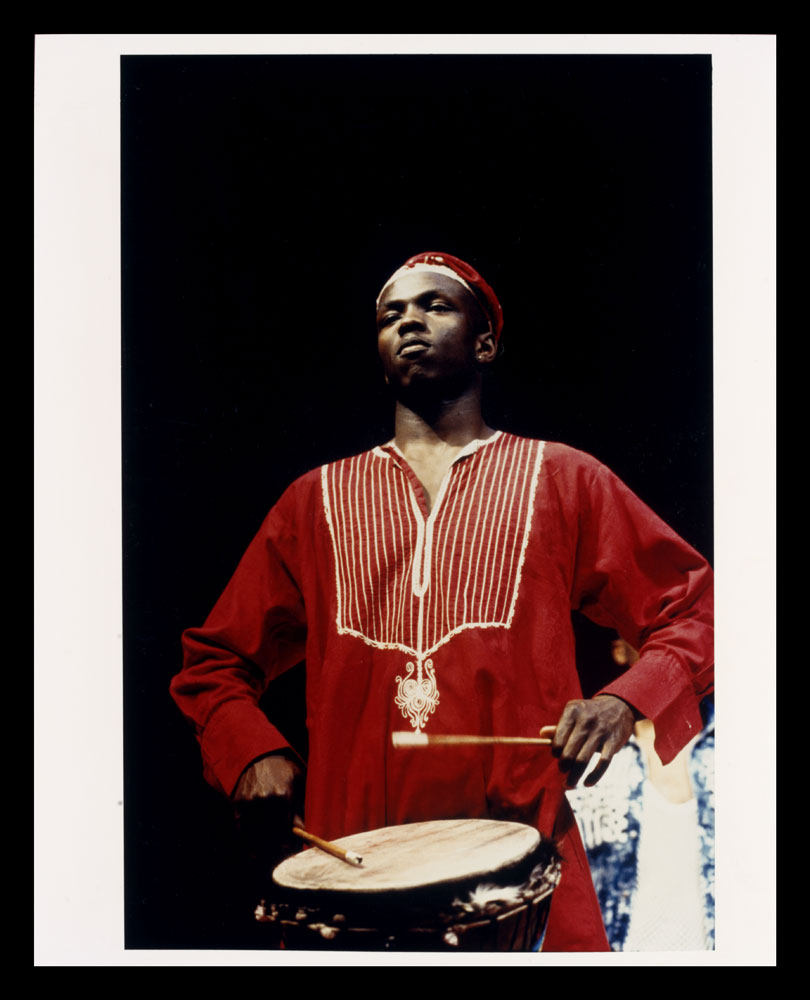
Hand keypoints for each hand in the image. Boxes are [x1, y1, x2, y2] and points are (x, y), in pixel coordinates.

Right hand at [232, 754, 304, 868]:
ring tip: (269, 859)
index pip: (287, 830)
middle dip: (278, 849)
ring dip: (262, 851)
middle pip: (271, 836)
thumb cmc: (283, 768)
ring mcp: (249, 803)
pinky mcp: (238, 804)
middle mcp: (264, 801)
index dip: (290, 844)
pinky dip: (247, 844)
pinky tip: (253, 854)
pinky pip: (241, 830)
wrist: (258, 754)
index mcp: (283, 795)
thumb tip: (304, 831)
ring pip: (255, 836)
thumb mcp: (298, 781)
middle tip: (284, 855)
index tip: (294, 851)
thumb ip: (300, 806)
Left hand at [551, 695, 635, 787]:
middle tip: (562, 770)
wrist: (620, 706)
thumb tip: (541, 734)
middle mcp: (586, 720)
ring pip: (583, 760)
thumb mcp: (575, 713)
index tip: (557, 756)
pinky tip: (587, 783)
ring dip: (574, 776)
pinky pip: (602, 763)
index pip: (558, 739)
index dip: (555, 751)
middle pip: (569, 752)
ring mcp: (601, 731)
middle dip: (563, 766)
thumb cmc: (590, 713)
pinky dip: (594, 776)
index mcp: (572, 711)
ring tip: (568, 784)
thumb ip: (559, 726)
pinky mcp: (614, 742)